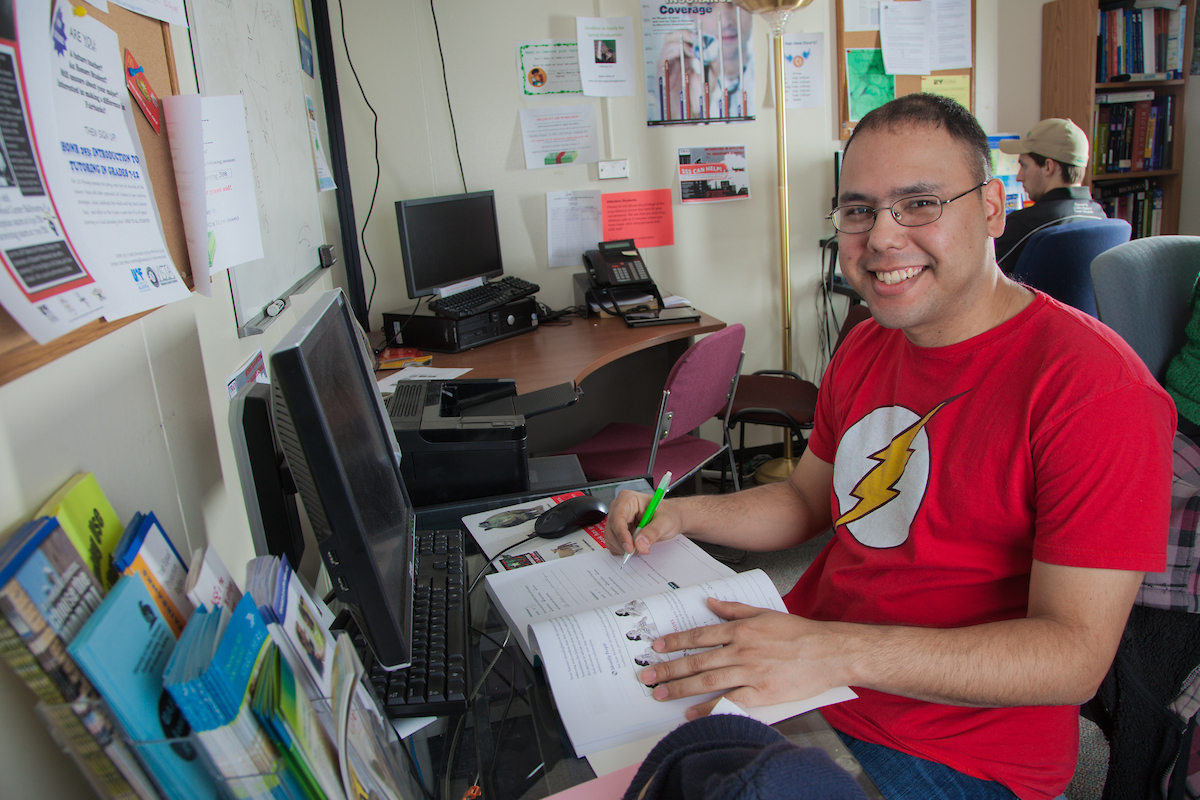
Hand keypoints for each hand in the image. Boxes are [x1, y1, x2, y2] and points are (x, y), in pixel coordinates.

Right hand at [603, 490, 683, 556]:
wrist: (671, 518)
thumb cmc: (668, 514)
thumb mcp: (665, 521)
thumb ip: (653, 531)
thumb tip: (639, 544)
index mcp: (628, 499)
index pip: (617, 518)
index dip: (621, 534)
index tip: (630, 548)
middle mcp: (619, 508)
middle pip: (611, 530)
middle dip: (625, 544)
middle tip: (642, 550)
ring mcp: (616, 520)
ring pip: (611, 539)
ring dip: (624, 548)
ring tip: (642, 546)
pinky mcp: (617, 531)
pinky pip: (613, 545)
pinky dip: (623, 550)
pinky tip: (637, 546)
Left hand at [637, 598, 846, 718]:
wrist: (829, 652)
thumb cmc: (799, 634)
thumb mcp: (765, 613)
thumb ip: (734, 609)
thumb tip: (709, 602)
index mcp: (741, 629)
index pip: (700, 635)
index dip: (675, 642)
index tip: (657, 647)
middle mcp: (742, 650)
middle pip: (697, 660)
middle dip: (669, 668)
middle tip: (647, 676)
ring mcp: (751, 672)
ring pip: (707, 681)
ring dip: (680, 688)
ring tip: (660, 693)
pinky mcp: (762, 694)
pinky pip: (729, 702)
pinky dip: (708, 708)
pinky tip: (691, 714)